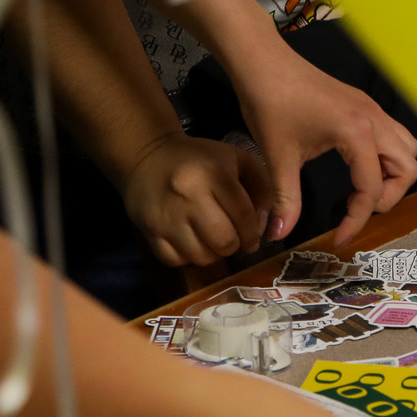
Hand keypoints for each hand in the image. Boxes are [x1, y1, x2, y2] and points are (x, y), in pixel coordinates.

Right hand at [120, 132, 269, 267]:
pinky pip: (176, 260)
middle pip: (224, 242)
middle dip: (235, 245)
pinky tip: (192, 241)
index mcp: (213, 174)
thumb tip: (267, 228)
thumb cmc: (203, 160)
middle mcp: (187, 195)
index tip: (253, 238)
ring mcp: (165, 215)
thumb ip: (264, 189)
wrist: (149, 156)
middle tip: (233, 238)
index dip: (253, 233)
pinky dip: (188, 257)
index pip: (243, 216)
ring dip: (213, 254)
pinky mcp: (149, 230)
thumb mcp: (240, 161)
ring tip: (212, 239)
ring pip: (201, 257)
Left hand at [228, 48, 416, 245]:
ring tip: (363, 188)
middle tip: (358, 209)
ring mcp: (372, 110)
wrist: (262, 61)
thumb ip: (285, 199)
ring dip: (393, 174)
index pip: (372, 189)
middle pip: (407, 169)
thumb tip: (278, 234)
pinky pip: (393, 135)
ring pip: (407, 149)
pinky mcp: (365, 106)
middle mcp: (374, 121)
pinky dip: (386, 157)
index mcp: (357, 134)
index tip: (338, 238)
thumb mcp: (277, 156)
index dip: (357, 220)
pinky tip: (356, 165)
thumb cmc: (270, 101)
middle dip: (388, 196)